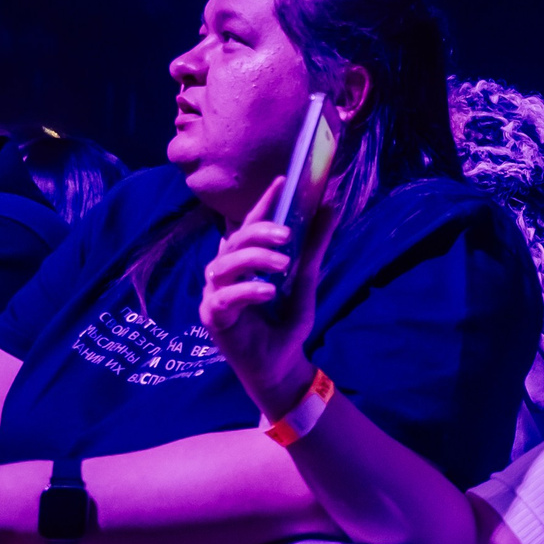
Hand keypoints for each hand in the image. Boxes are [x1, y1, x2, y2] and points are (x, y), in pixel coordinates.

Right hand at [200, 178, 336, 419]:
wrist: (281, 363)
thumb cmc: (286, 320)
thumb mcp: (306, 278)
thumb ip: (314, 245)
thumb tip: (331, 207)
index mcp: (245, 259)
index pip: (249, 223)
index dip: (264, 202)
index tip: (283, 181)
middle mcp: (225, 271)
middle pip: (235, 241)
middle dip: (260, 232)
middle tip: (288, 235)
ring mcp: (215, 293)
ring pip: (224, 264)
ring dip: (254, 260)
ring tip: (283, 265)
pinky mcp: (212, 316)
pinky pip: (224, 298)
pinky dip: (247, 291)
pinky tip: (269, 292)